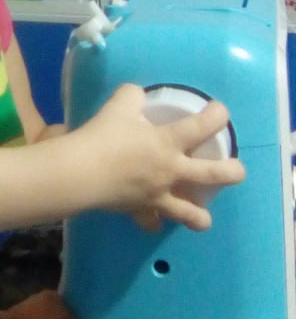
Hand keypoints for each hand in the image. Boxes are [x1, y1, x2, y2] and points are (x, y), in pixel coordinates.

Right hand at [77, 84, 243, 229]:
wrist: (79, 172)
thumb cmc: (102, 136)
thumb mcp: (119, 104)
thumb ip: (133, 97)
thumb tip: (138, 97)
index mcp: (168, 142)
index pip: (203, 126)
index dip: (217, 116)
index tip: (220, 111)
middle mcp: (170, 170)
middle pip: (212, 175)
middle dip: (231, 173)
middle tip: (238, 171)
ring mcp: (156, 194)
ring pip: (187, 212)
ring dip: (198, 217)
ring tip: (203, 219)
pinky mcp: (138, 209)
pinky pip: (149, 221)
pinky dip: (152, 221)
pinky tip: (153, 221)